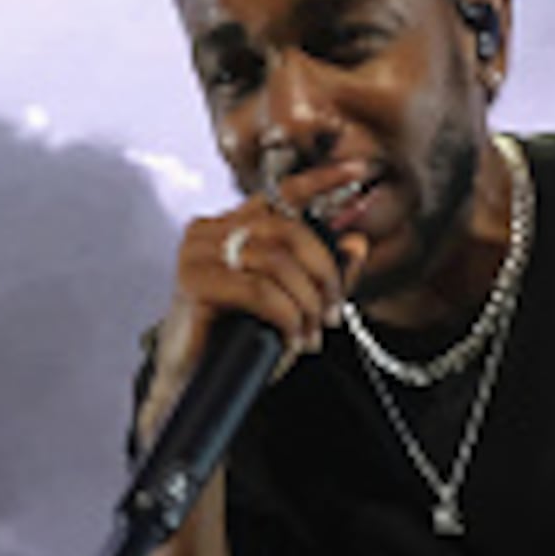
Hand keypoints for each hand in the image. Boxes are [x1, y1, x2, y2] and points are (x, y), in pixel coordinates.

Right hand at [136, 173, 366, 449]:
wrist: (194, 387)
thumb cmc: (237, 344)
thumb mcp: (293, 305)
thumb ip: (326, 275)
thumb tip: (357, 243)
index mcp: (233, 226)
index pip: (281, 193)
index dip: (323, 179)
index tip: (361, 168)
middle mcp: (211, 230)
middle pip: (288, 229)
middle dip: (324, 273)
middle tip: (335, 314)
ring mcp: (198, 253)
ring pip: (277, 260)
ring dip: (307, 302)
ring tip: (311, 336)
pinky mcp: (193, 282)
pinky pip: (259, 290)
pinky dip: (287, 316)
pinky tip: (292, 339)